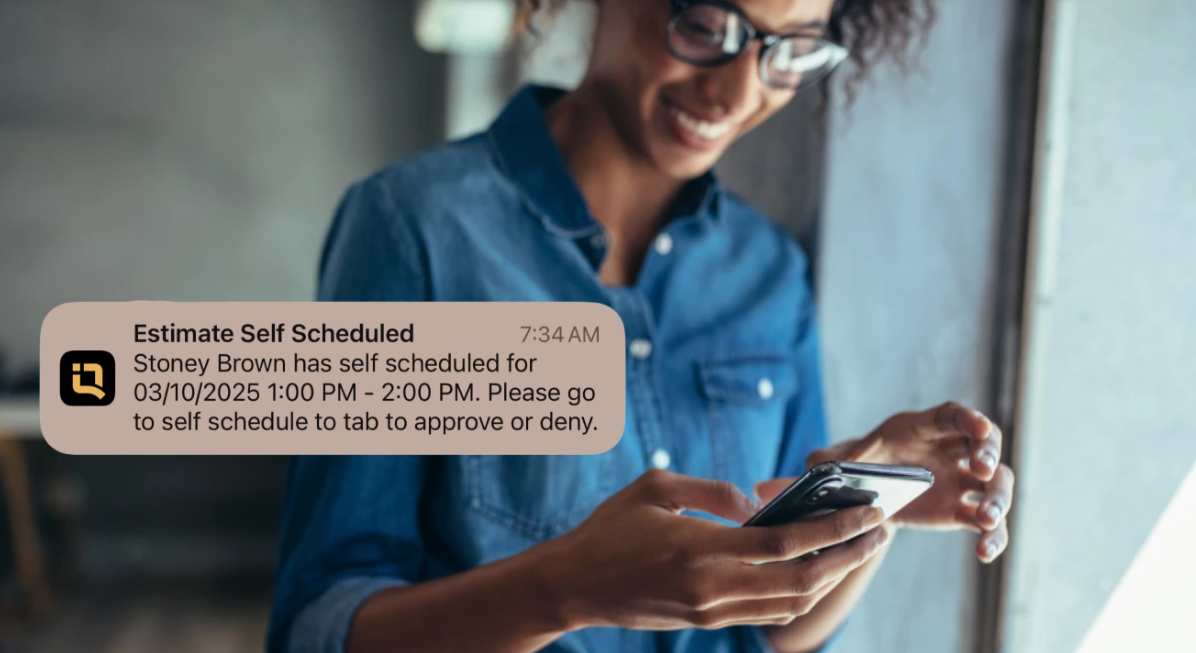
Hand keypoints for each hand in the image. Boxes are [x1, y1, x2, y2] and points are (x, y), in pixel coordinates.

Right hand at [538, 469, 890, 630]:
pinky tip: (813, 568)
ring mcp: (712, 611)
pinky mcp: (707, 621)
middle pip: (802, 578)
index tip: (867, 511)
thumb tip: (758, 505)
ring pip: (791, 602)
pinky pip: (768, 611)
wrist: (574, 586)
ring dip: (831, 577)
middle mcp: (714, 587)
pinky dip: (799, 591)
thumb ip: (713, 491)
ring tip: (856, 549)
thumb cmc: (610, 528)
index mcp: (702, 549)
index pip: (787, 542)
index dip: (834, 528)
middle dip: (848, 555)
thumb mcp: (656, 488)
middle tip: (879, 532)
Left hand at [805, 402, 1014, 562]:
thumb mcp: (835, 462)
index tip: (979, 427)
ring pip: (995, 483)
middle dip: (988, 454)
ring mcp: (959, 480)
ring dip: (998, 498)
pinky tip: (985, 552)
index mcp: (920, 428)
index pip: (952, 415)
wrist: (864, 496)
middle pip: (985, 444)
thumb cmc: (853, 467)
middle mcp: (948, 450)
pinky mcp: (960, 510)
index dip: (969, 418)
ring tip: (986, 518)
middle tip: (982, 470)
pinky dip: (993, 536)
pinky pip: (987, 522)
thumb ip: (822, 463)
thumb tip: (794, 473)